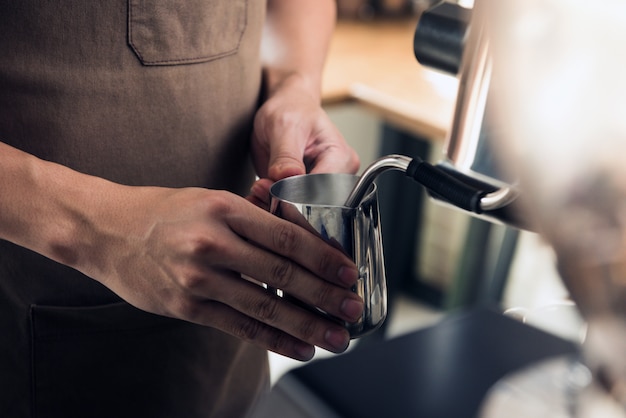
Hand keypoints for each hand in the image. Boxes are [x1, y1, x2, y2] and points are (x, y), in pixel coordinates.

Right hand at [83, 186, 362, 360]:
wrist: (106, 230)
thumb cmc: (163, 212)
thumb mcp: (209, 198)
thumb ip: (253, 215)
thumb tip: (300, 235)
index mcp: (225, 209)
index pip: (287, 237)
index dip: (324, 258)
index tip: (349, 273)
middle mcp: (213, 243)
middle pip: (283, 274)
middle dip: (325, 296)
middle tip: (353, 310)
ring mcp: (198, 277)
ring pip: (265, 306)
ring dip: (306, 325)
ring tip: (335, 338)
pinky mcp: (186, 306)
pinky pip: (239, 326)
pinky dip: (273, 339)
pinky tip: (298, 346)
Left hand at [249, 74, 359, 206]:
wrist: (286, 108)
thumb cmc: (290, 110)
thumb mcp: (283, 125)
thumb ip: (285, 154)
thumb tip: (288, 177)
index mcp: (340, 157)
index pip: (323, 191)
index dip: (295, 197)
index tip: (269, 191)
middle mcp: (339, 176)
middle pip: (314, 207)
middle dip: (283, 204)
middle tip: (259, 190)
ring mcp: (326, 187)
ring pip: (302, 213)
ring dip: (276, 207)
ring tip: (258, 191)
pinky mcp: (310, 194)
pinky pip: (292, 210)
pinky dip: (273, 207)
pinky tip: (259, 196)